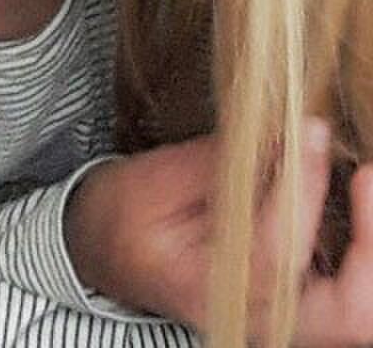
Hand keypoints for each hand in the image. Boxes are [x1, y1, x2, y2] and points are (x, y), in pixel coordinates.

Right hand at [65, 123, 372, 345]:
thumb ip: (219, 162)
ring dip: (371, 250)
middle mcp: (256, 320)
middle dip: (371, 247)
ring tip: (363, 184)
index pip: (277, 249)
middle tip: (367, 178)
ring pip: (360, 314)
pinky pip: (351, 294)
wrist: (105, 252)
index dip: (303, 187)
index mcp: (207, 291)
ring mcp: (283, 322)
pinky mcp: (297, 308)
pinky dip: (361, 250)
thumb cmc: (122, 215)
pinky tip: (353, 202)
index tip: (314, 131)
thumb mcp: (151, 179)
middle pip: (350, 313)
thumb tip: (282, 129)